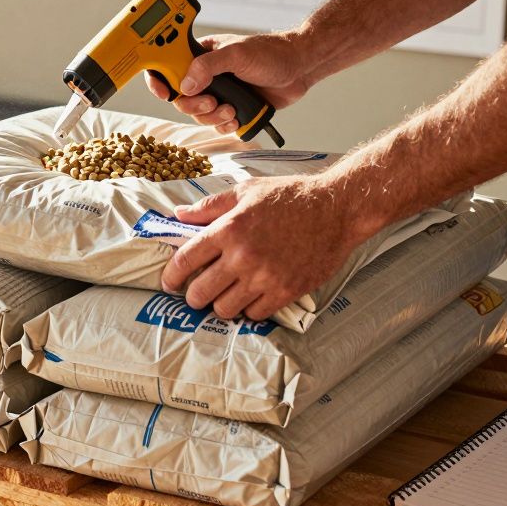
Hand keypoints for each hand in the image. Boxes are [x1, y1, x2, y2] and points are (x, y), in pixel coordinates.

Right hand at [144, 32, 311, 134]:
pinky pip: (217, 125)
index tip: (163, 93)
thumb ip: (208, 66)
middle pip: (181, 98)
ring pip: (198, 114)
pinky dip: (225, 125)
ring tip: (231, 110)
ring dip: (212, 117)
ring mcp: (219, 93)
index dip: (160, 80)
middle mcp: (206, 76)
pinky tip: (238, 117)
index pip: (169, 66)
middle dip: (194, 105)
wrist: (299, 68)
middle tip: (213, 102)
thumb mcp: (236, 54)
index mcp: (201, 56)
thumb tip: (186, 84)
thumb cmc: (270, 53)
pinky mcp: (232, 108)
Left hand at [160, 174, 370, 321]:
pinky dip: (248, 309)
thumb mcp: (246, 191)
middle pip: (201, 293)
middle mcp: (243, 256)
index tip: (169, 282)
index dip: (171, 276)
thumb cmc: (290, 196)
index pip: (185, 261)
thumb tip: (179, 213)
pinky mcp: (286, 291)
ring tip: (224, 295)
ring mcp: (265, 277)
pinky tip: (250, 296)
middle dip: (194, 296)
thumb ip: (210, 206)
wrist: (336, 209)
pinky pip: (254, 314)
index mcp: (228, 228)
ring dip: (220, 305)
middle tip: (197, 293)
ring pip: (225, 309)